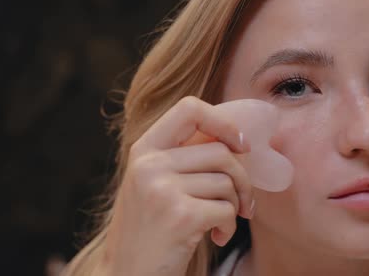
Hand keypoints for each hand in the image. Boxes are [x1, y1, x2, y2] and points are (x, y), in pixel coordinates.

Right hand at [100, 96, 254, 275]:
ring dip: (235, 206)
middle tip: (242, 201)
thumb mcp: (152, 183)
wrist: (126, 272)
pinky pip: (227, 210)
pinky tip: (216, 236)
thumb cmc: (147, 229)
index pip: (189, 108)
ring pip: (227, 182)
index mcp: (143, 150)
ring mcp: (162, 189)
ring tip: (220, 222)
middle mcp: (149, 164)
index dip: (223, 122)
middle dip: (242, 179)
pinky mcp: (180, 216)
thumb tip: (234, 139)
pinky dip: (230, 226)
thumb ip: (180, 157)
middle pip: (220, 152)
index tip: (240, 145)